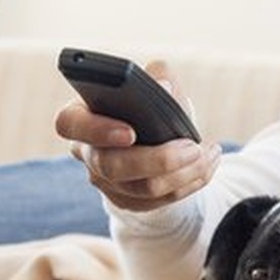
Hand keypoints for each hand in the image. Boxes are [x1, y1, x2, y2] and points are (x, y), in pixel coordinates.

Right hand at [55, 61, 221, 211]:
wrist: (159, 137)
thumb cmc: (150, 107)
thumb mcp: (154, 85)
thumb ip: (158, 78)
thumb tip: (164, 87)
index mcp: (82, 116)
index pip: (69, 124)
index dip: (97, 130)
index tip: (131, 132)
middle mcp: (88, 153)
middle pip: (112, 166)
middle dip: (159, 159)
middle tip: (193, 146)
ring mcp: (106, 182)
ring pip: (143, 189)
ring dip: (185, 172)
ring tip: (209, 153)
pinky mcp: (129, 201)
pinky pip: (162, 200)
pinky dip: (192, 183)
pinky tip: (208, 166)